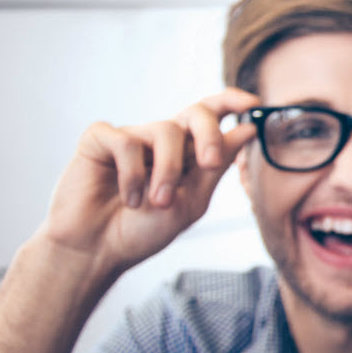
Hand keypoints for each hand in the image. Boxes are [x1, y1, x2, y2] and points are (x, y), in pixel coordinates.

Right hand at [37, 89, 261, 284]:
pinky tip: (127, 197)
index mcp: (186, 152)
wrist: (98, 251)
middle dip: (209, 134)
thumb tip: (247, 130)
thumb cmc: (141, 231)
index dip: (232, 102)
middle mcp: (160, 140)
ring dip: (168, 170)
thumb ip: (216, 167)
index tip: (253, 104)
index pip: (211, 115)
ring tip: (157, 202)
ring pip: (164, 130)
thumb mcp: (190, 202)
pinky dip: (131, 174)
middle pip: (195, 112)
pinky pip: (125, 141)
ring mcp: (131, 137)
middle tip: (210, 163)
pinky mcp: (99, 140)